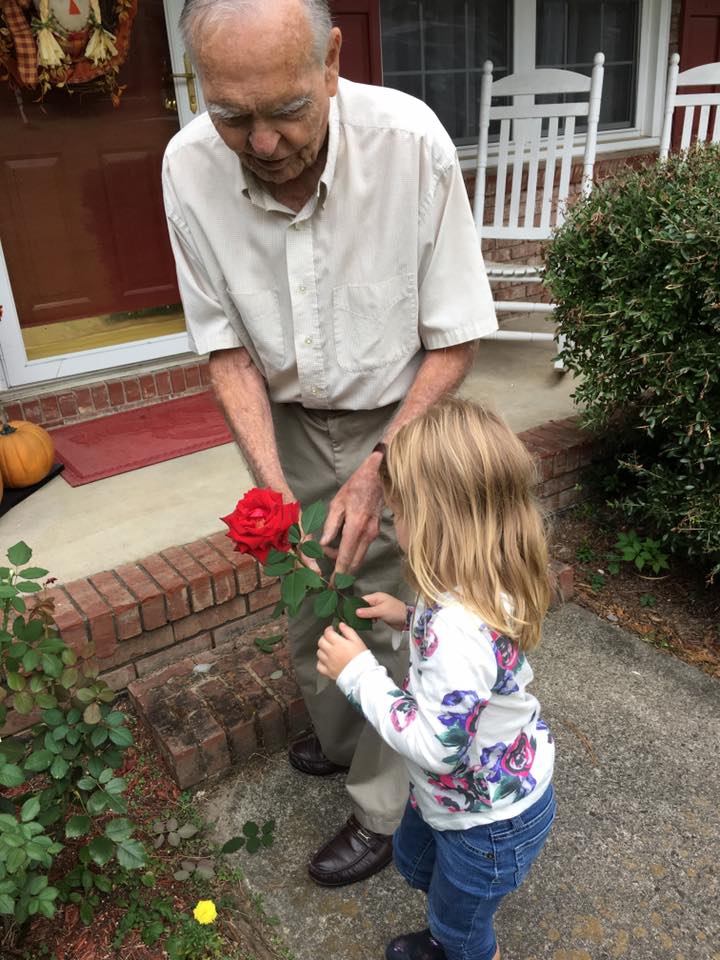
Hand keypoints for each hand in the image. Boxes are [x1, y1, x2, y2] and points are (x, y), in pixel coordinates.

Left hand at [317, 622, 367, 680]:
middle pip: (321, 642)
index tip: (332, 629)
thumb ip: (348, 631)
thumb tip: (341, 625)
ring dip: (323, 649)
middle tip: (330, 639)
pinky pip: (319, 665)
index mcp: (338, 643)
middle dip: (325, 638)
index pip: (327, 633)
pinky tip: (327, 661)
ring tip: (330, 650)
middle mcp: (331, 652)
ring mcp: (328, 662)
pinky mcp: (328, 671)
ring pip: (319, 653)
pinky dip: (321, 662)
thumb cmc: (361, 658)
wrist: (362, 674)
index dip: (329, 629)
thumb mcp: (358, 641)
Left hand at [320, 457, 383, 573]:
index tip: (332, 584)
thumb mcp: (337, 504)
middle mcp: (367, 535)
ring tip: (331, 553)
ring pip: (359, 557)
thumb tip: (324, 543)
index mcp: (355, 528)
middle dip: (342, 571)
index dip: (338, 573)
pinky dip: (352, 552)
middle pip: (354, 563)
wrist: (378, 478)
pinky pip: (362, 548)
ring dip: (346, 560)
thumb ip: (331, 525)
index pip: (346, 558)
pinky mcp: (375, 532)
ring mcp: (373, 534)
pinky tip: (342, 545)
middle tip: (329, 572)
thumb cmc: (355, 488)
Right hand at [356, 593, 406, 630]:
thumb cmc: (396, 612)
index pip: (363, 600)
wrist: (407, 619)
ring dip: (365, 617)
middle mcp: (377, 601)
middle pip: (364, 606)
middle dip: (360, 612)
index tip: (351, 613)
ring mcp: (379, 608)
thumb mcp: (381, 611)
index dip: (356, 606)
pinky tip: (370, 623)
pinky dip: (370, 619)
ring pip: (368, 611)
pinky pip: (372, 616)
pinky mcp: (381, 614)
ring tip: (362, 622)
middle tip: (355, 619)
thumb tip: (357, 612)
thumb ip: (368, 612)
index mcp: (377, 597)